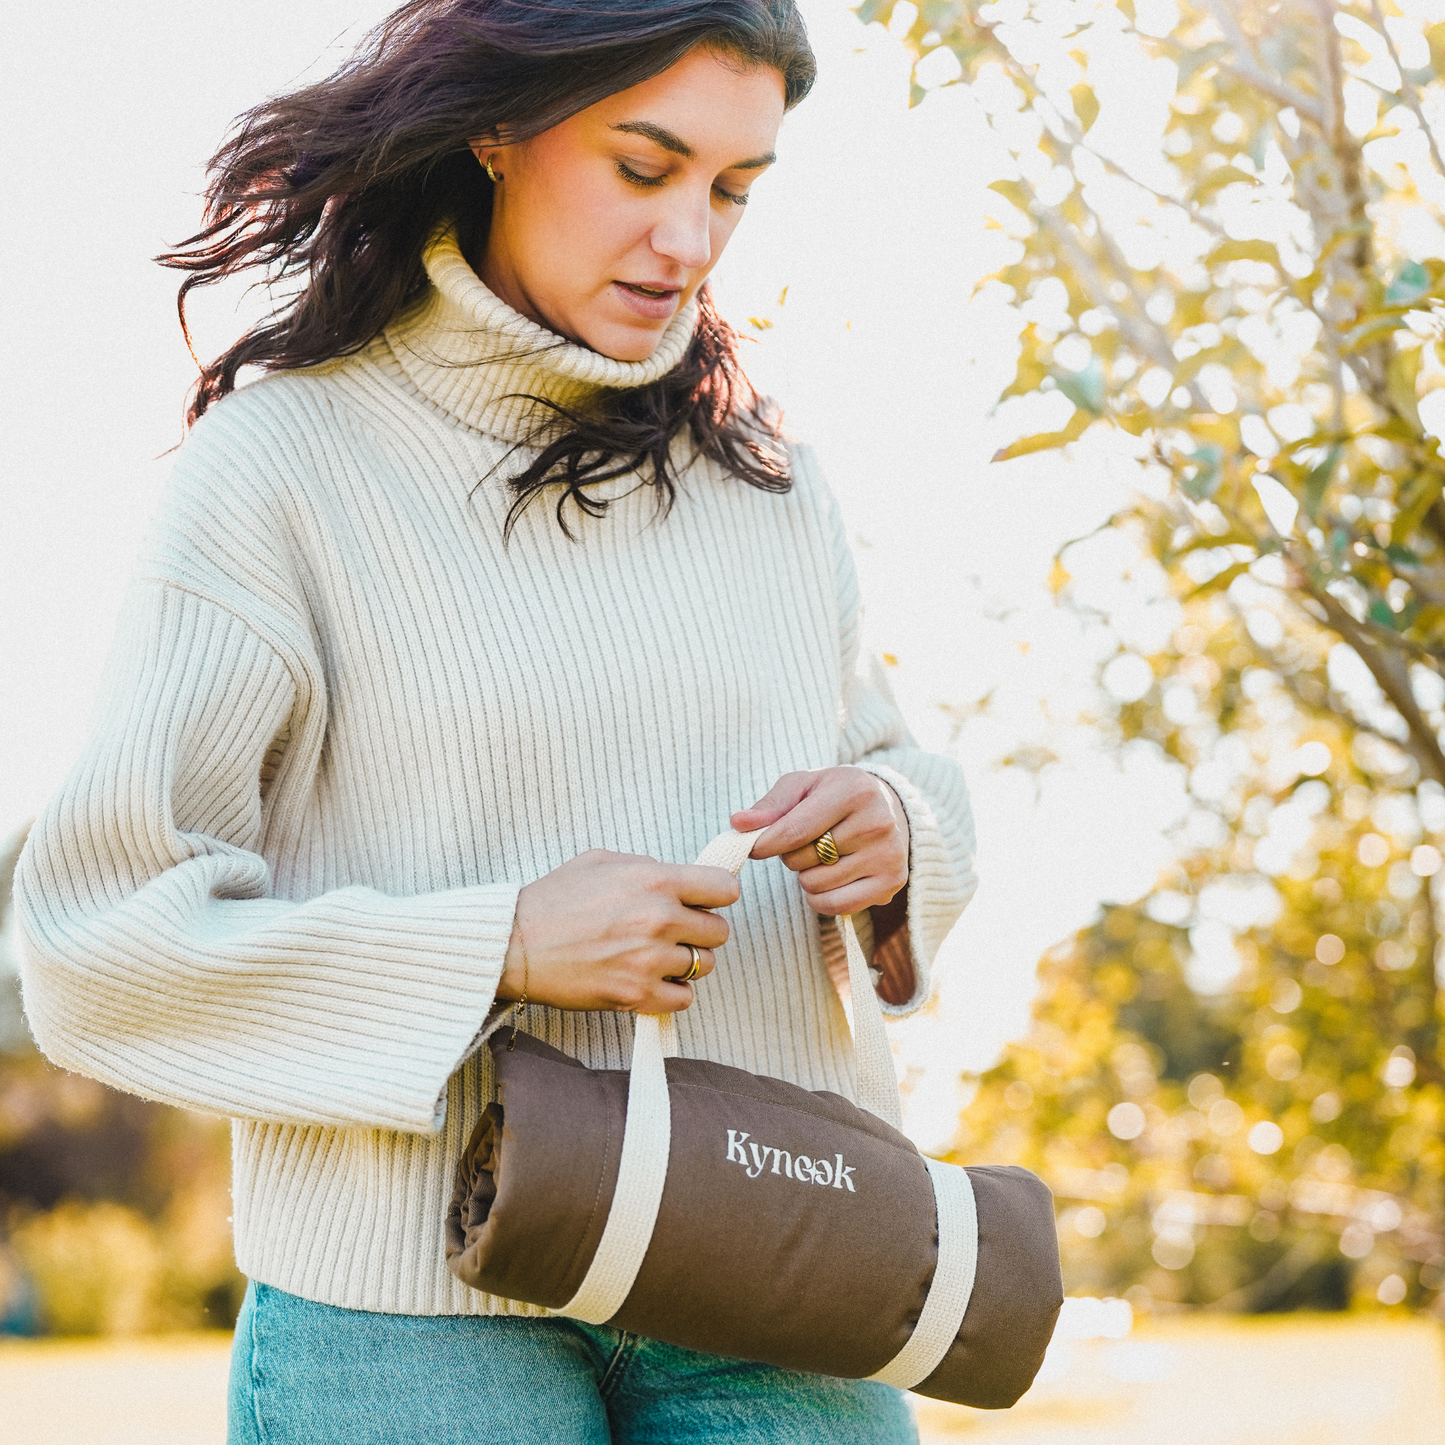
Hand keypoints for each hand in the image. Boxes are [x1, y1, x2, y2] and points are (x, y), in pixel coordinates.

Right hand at [497, 850, 739, 1013]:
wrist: (514, 944)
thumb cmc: (554, 899)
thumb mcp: (603, 861)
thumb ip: (649, 867)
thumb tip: (683, 880)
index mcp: (655, 880)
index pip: (725, 889)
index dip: (716, 895)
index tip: (703, 901)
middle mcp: (659, 919)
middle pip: (719, 931)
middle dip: (700, 930)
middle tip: (673, 931)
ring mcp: (649, 960)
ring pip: (704, 966)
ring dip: (685, 962)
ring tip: (656, 955)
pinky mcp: (636, 995)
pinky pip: (684, 998)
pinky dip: (671, 991)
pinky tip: (649, 978)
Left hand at [730, 767, 908, 915]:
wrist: (888, 806)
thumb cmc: (835, 794)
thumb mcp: (803, 785)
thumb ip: (770, 805)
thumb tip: (738, 823)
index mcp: (854, 791)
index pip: (794, 830)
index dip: (764, 844)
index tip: (753, 846)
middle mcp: (877, 823)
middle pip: (802, 860)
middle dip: (792, 854)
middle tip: (807, 841)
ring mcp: (888, 856)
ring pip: (815, 885)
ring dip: (807, 876)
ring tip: (823, 855)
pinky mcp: (892, 883)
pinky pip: (835, 906)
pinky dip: (821, 897)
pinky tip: (831, 876)